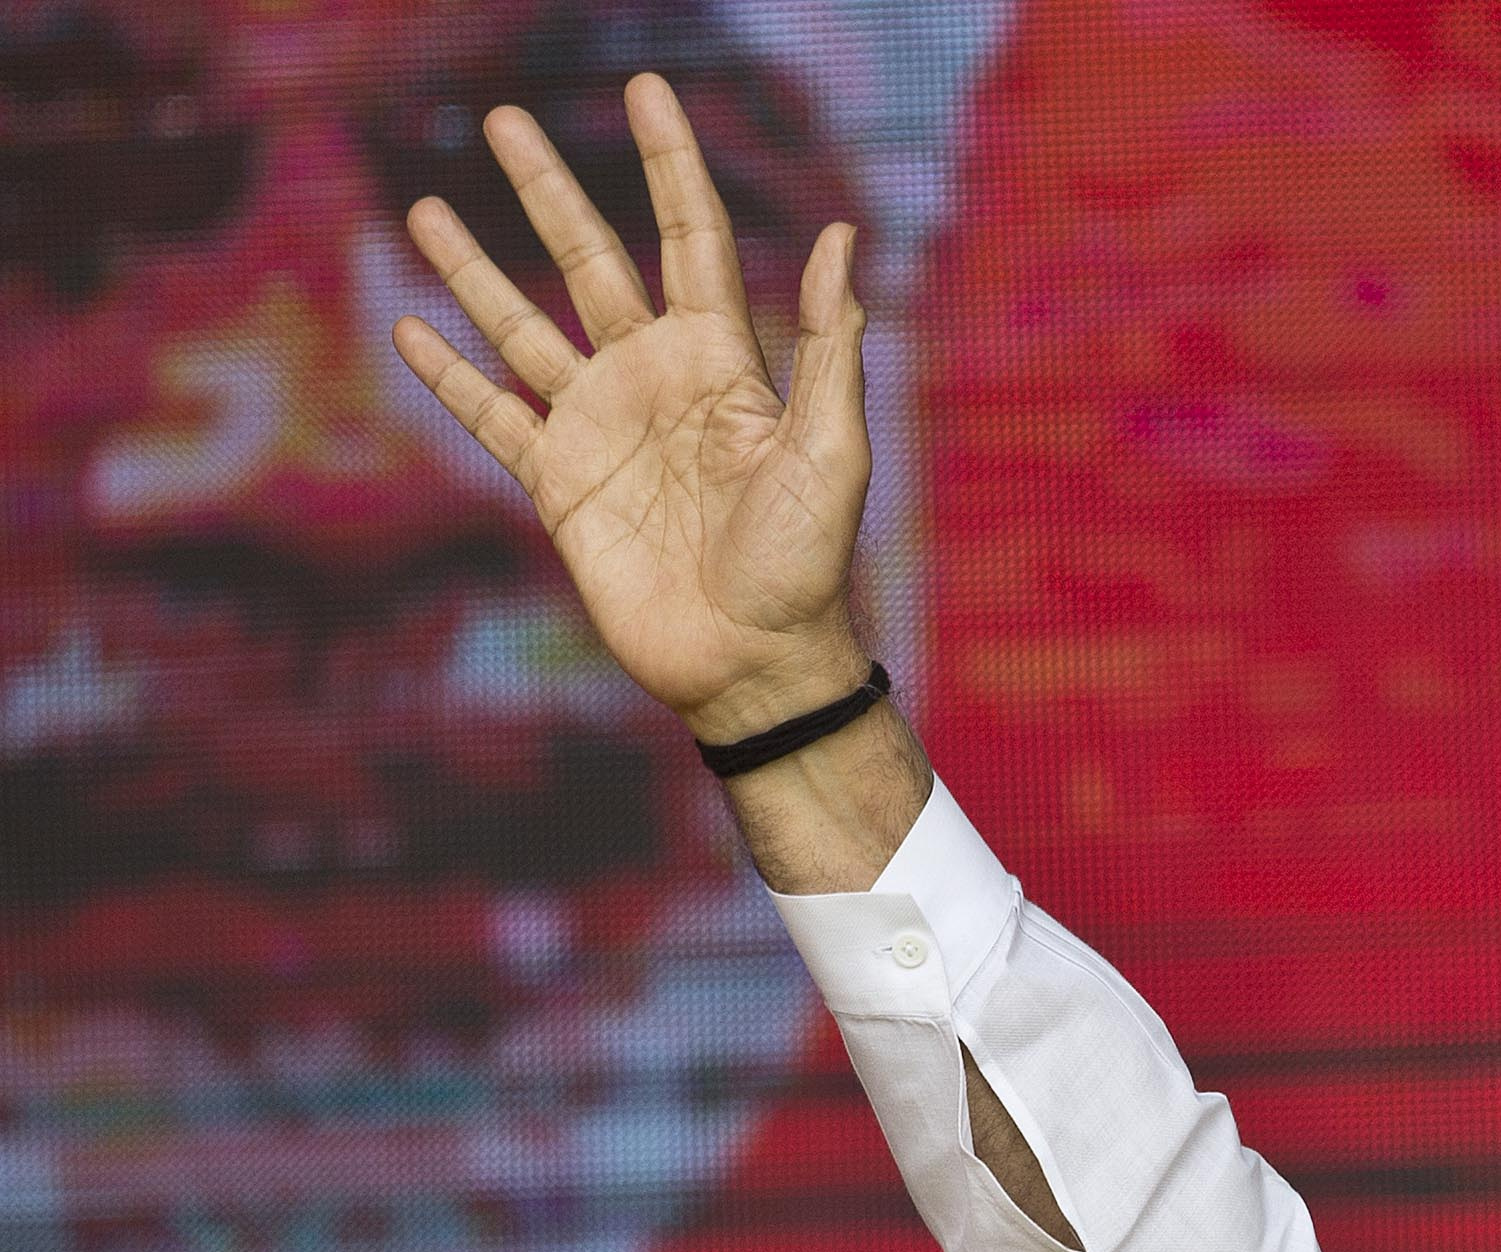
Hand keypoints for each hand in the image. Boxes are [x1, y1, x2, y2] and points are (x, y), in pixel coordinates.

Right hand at [389, 76, 872, 742]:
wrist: (756, 664)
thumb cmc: (808, 564)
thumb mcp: (833, 449)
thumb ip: (830, 345)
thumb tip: (839, 236)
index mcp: (722, 361)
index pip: (689, 237)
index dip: (669, 164)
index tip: (645, 88)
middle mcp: (654, 379)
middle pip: (588, 259)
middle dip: (547, 189)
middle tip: (502, 119)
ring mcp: (601, 427)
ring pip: (522, 325)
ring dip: (472, 267)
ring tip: (425, 203)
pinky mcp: (559, 484)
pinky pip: (490, 414)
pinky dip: (448, 374)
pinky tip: (409, 326)